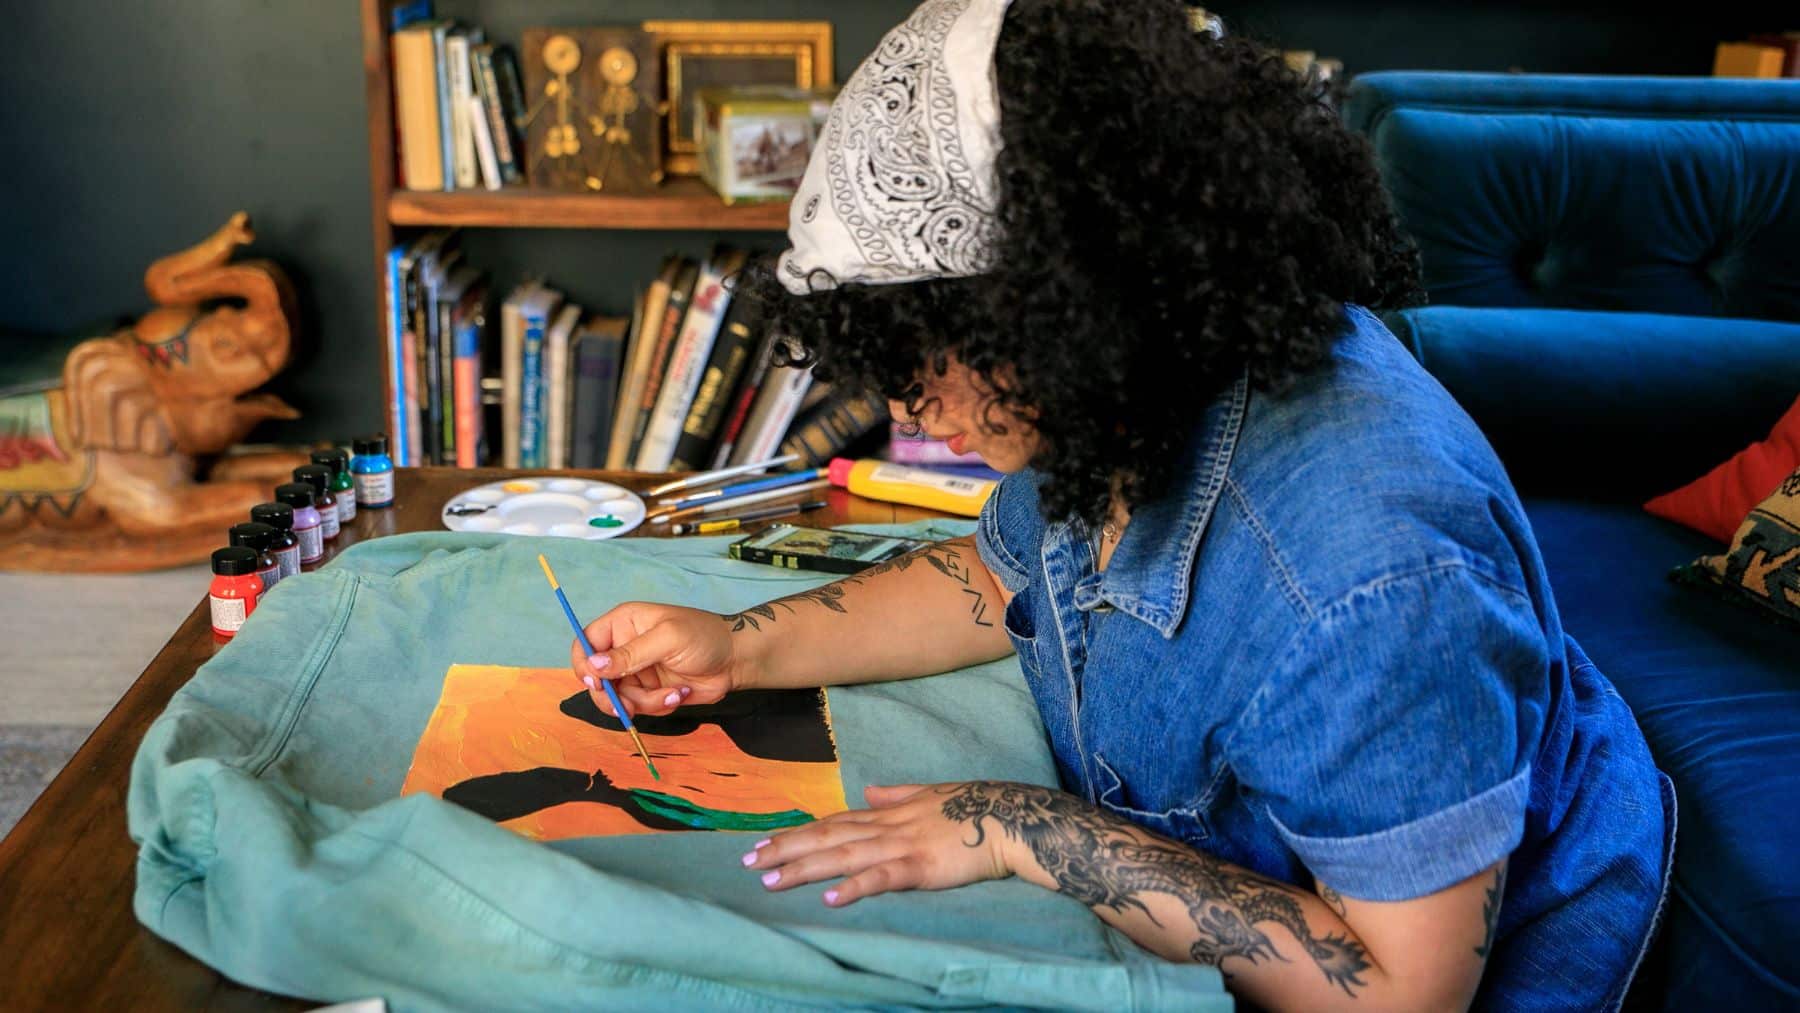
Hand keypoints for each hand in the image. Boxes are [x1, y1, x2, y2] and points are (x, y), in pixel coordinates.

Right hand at [570, 602, 751, 717]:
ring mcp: (636, 672)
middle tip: (627, 707)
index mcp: (623, 624)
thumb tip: (593, 666)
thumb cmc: (704, 637)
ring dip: (643, 703)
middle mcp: (624, 648)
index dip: (584, 665)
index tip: (596, 683)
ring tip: (672, 694)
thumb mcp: (667, 639)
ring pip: (618, 698)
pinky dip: (657, 706)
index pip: (585, 643)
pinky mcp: (650, 692)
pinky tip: (678, 694)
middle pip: (595, 678)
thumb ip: (630, 654)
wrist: (736, 660)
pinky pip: (639, 707)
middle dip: (611, 696)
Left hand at [740, 782, 1011, 906]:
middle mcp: (886, 826)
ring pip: (842, 855)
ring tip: (770, 879)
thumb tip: (868, 790)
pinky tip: (831, 899)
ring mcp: (902, 845)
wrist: (1010, 816)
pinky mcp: (921, 866)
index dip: (797, 831)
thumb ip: (896, 794)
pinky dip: (855, 886)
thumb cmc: (975, 805)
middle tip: (747, 861)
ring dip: (804, 867)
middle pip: (826, 836)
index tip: (764, 841)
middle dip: (785, 849)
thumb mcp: (929, 793)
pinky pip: (882, 877)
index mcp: (887, 812)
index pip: (832, 822)